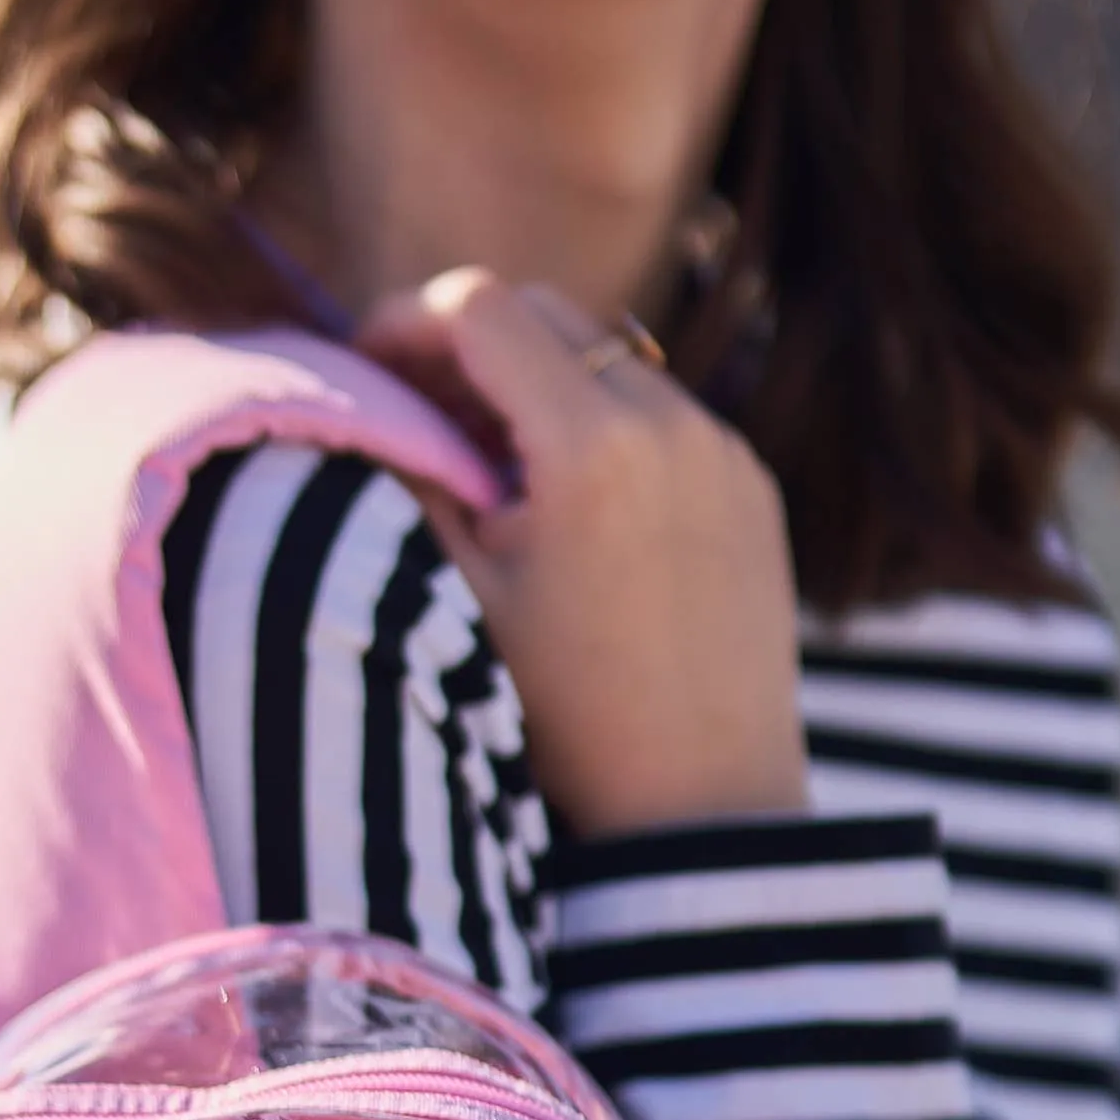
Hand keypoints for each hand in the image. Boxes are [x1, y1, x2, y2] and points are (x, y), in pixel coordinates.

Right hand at [359, 268, 809, 840]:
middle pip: (546, 314)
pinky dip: (602, 432)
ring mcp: (722, 448)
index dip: (406, 322)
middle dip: (469, 347)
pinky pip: (661, 417)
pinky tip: (568, 513)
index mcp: (590, 443)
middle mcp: (670, 421)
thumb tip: (370, 403)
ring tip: (488, 470)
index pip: (480, 308)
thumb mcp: (457, 599)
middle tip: (414, 411)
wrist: (701, 811)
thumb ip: (409, 478)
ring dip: (537, 388)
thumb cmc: (565, 722)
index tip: (367, 365)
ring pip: (605, 359)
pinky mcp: (753, 484)